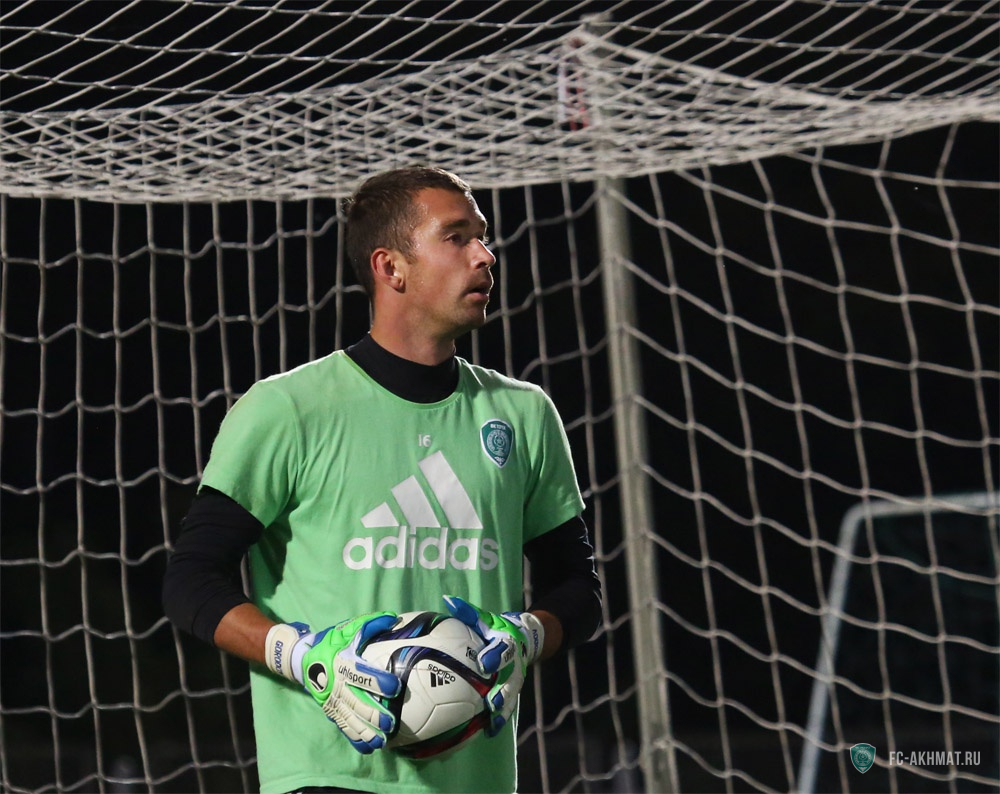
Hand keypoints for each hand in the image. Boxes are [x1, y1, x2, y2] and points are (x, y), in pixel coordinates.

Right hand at [265, 613, 400, 753]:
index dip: (378, 680)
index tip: (396, 687)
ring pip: (350, 719)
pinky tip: (369, 748)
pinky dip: (356, 738)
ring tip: (383, 740)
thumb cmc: (330, 642)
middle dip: (374, 714)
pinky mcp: (330, 710)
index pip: (361, 673)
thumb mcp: (347, 629)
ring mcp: (332, 700)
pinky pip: (343, 726)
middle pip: (356, 702)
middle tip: (391, 722)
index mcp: (341, 663)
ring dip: (367, 731)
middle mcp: (336, 684)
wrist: (300, 657)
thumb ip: (370, 624)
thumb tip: (393, 618)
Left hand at [442, 595, 544, 735]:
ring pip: (512, 695)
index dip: (495, 656)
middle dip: (504, 690)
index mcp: (508, 642)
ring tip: (492, 722)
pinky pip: (508, 707)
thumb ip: (467, 612)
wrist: (521, 638)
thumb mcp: (483, 617)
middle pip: (512, 677)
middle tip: (493, 701)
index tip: (484, 664)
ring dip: (503, 710)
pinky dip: (499, 719)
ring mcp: (516, 679)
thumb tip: (448, 601)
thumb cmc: (494, 627)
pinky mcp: (513, 691)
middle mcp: (515, 663)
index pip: (505, 648)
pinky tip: (489, 731)